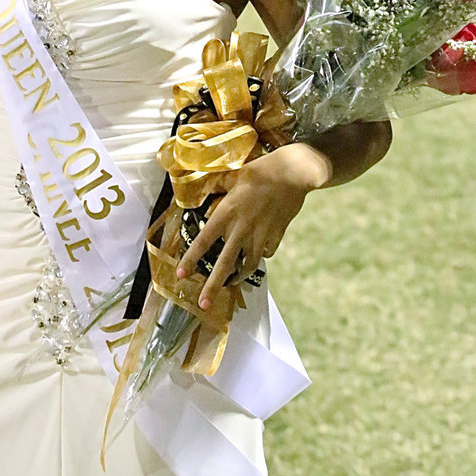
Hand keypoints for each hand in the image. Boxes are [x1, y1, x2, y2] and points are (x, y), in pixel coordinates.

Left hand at [176, 143, 330, 308]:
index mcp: (227, 212)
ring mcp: (260, 234)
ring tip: (231, 283)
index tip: (181, 273)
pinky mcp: (276, 235)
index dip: (192, 258)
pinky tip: (258, 254)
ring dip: (238, 276)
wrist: (294, 172)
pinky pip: (266, 253)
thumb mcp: (234, 175)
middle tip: (203, 305)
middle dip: (213, 286)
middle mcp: (242, 227)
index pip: (204, 240)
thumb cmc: (261, 170)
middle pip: (225, 263)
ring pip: (248, 264)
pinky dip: (260, 256)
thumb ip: (219, 186)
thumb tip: (205, 189)